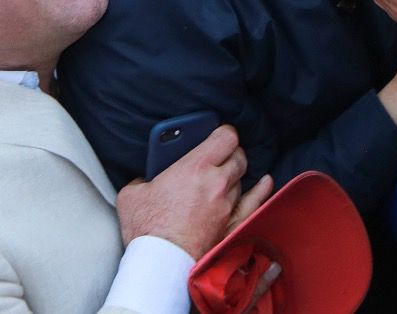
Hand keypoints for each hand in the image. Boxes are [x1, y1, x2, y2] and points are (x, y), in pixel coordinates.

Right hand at [116, 125, 270, 258]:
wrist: (162, 264)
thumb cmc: (147, 230)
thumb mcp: (132, 195)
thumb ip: (141, 181)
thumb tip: (143, 182)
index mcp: (194, 167)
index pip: (225, 137)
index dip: (224, 132)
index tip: (218, 134)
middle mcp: (216, 182)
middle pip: (238, 157)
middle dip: (231, 153)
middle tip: (220, 156)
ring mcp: (227, 205)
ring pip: (242, 179)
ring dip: (235, 174)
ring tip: (229, 172)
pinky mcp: (232, 226)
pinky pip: (254, 202)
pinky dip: (260, 190)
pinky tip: (264, 183)